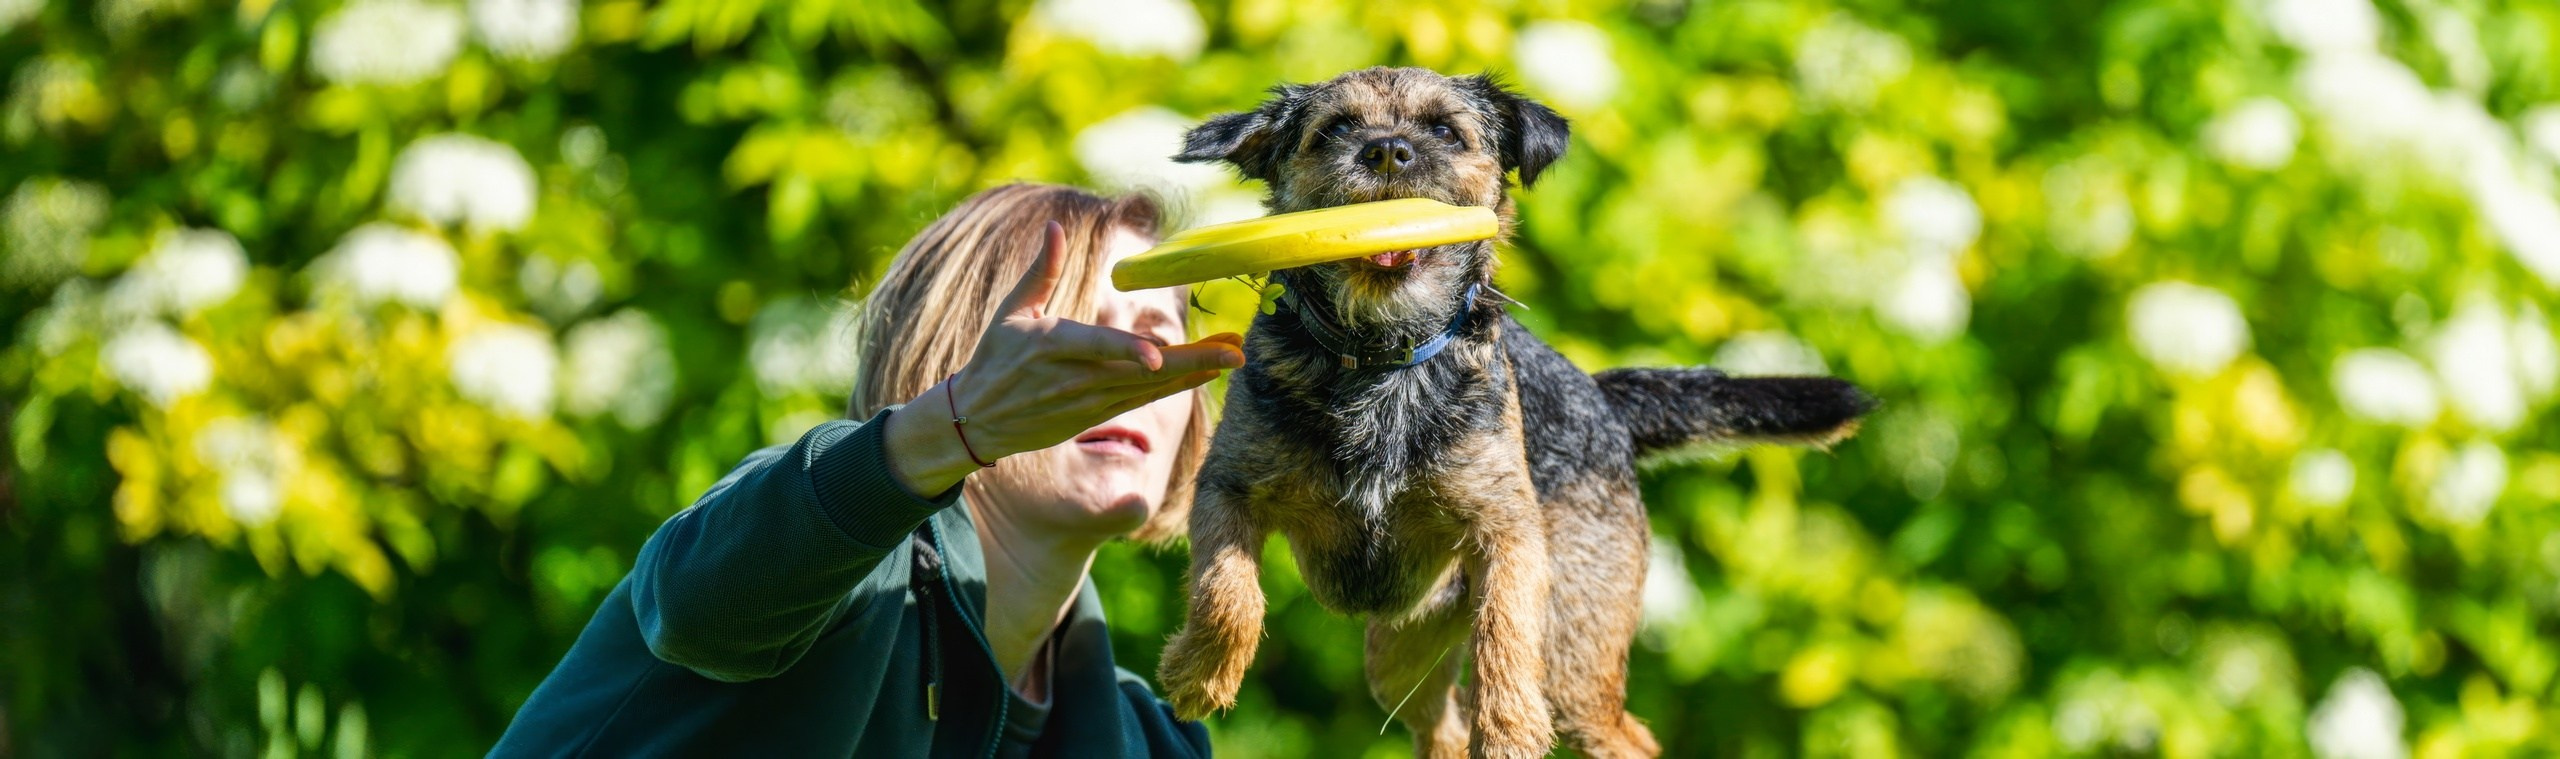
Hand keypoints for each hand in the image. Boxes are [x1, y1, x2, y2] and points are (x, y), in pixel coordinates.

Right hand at [882, 221, 1243, 497]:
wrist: (977, 419)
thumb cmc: (994, 356)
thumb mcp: (1011, 311)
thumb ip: (1040, 270)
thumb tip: (1053, 226)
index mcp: (1050, 345)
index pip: (1095, 348)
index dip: (1127, 352)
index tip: (1157, 355)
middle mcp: (1074, 377)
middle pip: (1140, 371)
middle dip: (1191, 360)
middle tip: (1234, 350)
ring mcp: (1089, 401)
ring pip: (1150, 388)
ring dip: (1194, 371)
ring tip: (1232, 354)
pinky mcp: (1096, 415)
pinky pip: (1143, 400)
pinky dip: (1175, 386)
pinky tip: (1205, 372)